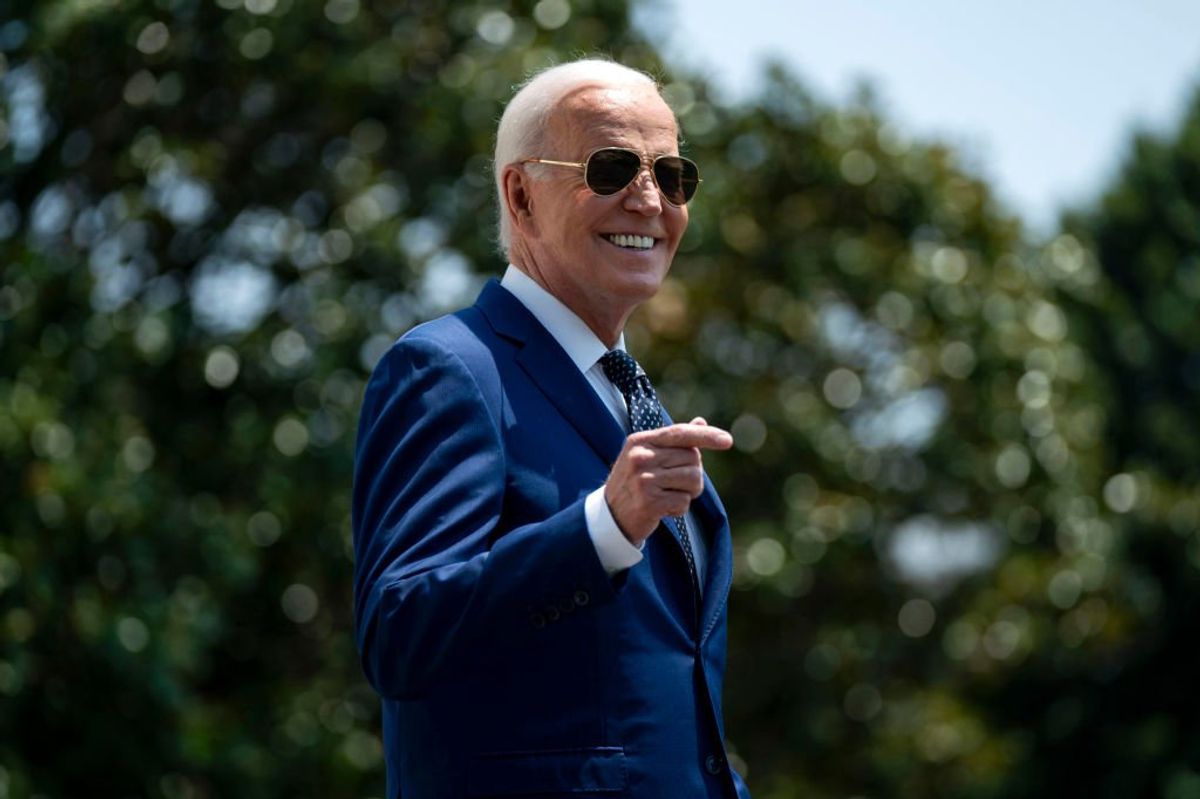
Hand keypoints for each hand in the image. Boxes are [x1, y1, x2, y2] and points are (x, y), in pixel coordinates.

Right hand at [604, 418, 732, 543]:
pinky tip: (663, 509)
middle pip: (692, 458)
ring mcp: (643, 479)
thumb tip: (701, 422)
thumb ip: (674, 441)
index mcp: (640, 441)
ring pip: (693, 480)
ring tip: (669, 496)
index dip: (706, 436)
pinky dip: (680, 508)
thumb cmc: (634, 483)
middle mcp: (640, 457)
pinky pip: (684, 501)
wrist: (611, 517)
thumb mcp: (648, 456)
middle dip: (693, 473)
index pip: (680, 433)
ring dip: (689, 492)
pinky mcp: (649, 502)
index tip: (728, 441)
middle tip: (675, 484)